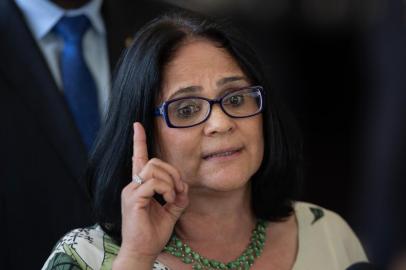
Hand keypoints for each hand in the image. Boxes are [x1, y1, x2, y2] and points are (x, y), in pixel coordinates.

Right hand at [115, 122, 188, 267]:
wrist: (142, 252)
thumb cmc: (152, 234)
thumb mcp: (170, 212)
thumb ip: (177, 198)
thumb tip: (185, 187)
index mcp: (139, 186)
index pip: (138, 158)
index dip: (138, 141)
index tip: (138, 125)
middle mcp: (132, 185)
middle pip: (153, 161)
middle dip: (172, 171)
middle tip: (179, 189)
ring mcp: (131, 191)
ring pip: (153, 168)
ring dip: (170, 180)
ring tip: (173, 197)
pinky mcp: (133, 198)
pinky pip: (153, 183)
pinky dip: (166, 189)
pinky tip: (169, 200)